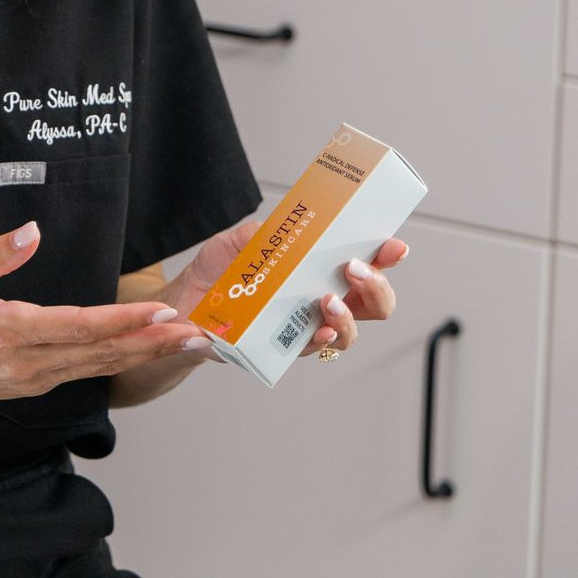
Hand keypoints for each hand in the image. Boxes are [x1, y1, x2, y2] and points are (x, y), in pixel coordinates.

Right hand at [0, 221, 199, 409]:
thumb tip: (32, 229)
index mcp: (12, 332)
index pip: (81, 326)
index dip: (125, 321)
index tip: (161, 313)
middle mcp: (29, 363)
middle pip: (103, 354)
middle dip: (153, 344)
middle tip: (197, 335)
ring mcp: (31, 381)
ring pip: (98, 367)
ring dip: (143, 355)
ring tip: (180, 344)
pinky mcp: (29, 387)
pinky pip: (81, 374)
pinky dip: (115, 363)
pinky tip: (135, 354)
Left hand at [158, 218, 409, 360]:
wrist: (182, 305)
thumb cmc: (218, 271)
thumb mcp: (237, 241)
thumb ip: (261, 232)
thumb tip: (280, 227)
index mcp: (319, 271)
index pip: (366, 265)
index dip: (387, 257)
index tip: (395, 246)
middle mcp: (321, 301)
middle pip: (375, 304)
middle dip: (377, 288)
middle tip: (356, 270)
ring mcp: (305, 327)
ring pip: (350, 333)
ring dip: (347, 317)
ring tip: (328, 300)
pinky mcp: (283, 349)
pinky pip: (312, 350)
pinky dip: (320, 340)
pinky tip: (318, 329)